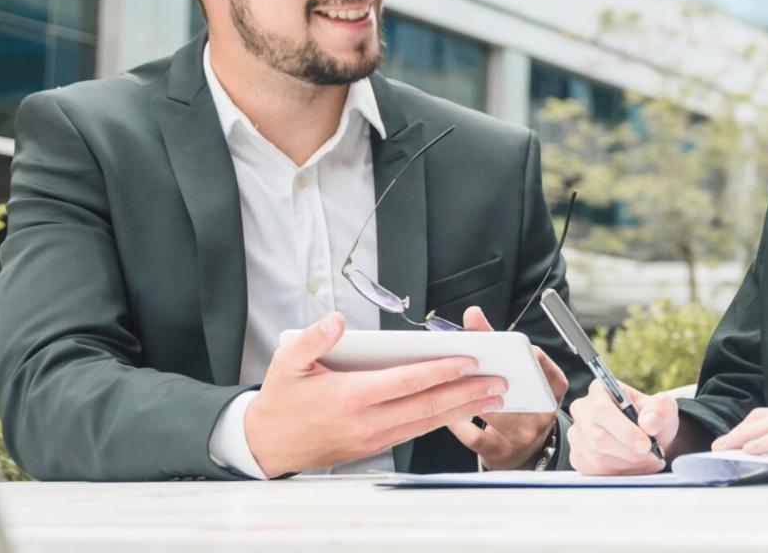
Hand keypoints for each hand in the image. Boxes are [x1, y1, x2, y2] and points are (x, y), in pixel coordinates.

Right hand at [245, 313, 507, 477]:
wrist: (267, 445)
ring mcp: (373, 438)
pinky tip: (462, 410)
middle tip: (500, 382)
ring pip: (428, 423)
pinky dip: (443, 421)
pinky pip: (416, 431)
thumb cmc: (281, 400)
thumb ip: (313, 338)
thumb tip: (336, 321)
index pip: (407, 382)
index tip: (469, 361)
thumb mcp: (286, 361)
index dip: (441, 371)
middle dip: (468, 393)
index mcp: (352, 396)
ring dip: (464, 409)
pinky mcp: (374, 447)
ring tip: (494, 398)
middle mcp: (368, 421)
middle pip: (428, 406)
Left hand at [445, 306, 568, 468]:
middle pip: (516, 390)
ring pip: (493, 412)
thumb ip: (498, 343)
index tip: (505, 345)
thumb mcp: (520, 376)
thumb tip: (472, 314)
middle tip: (468, 363)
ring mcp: (523, 436)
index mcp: (552, 390)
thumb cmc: (521, 403)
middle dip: (489, 375)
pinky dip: (457, 422)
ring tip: (450, 384)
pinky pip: (474, 434)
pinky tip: (447, 412)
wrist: (527, 453)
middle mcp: (543, 414)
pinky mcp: (500, 453)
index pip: (546, 369)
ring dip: (468, 396)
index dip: (527, 357)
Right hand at [567, 377, 679, 475]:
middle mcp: (582, 410)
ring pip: (596, 457)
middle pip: (597, 437)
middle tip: (651, 455)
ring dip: (627, 464)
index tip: (646, 444)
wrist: (648, 438)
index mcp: (599, 390)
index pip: (602, 410)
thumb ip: (660, 410)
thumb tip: (649, 422)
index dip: (624, 430)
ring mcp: (577, 435)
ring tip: (647, 461)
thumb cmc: (652, 418)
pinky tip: (634, 467)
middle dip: (629, 451)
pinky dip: (618, 473)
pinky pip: (594, 471)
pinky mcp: (578, 457)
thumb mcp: (664, 408)